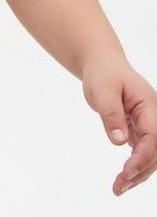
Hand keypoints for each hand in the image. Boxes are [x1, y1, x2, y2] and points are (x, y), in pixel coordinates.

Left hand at [81, 56, 156, 195]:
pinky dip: (134, 167)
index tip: (126, 172)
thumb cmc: (103, 74)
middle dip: (140, 171)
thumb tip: (119, 142)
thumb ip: (112, 115)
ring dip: (138, 174)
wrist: (102, 65)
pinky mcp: (140, 130)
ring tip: (118, 189)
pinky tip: (124, 180)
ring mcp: (149, 125)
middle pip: (155, 152)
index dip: (141, 158)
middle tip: (119, 186)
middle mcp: (154, 117)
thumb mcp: (103, 91)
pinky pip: (142, 152)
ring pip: (150, 156)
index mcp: (150, 106)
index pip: (153, 137)